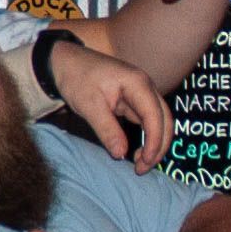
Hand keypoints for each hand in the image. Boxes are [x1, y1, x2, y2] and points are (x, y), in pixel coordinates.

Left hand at [45, 40, 171, 172]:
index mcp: (138, 83)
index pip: (155, 116)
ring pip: (158, 121)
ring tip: (140, 165)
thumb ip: (106, 129)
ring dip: (154, 143)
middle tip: (143, 169)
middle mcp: (145, 87)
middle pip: (164, 119)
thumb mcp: (88, 105)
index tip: (144, 161)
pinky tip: (137, 152)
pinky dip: (146, 137)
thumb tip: (120, 154)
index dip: (154, 141)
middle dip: (159, 146)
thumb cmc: (76, 78)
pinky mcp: (133, 100)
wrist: (66, 62)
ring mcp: (141, 93)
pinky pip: (146, 121)